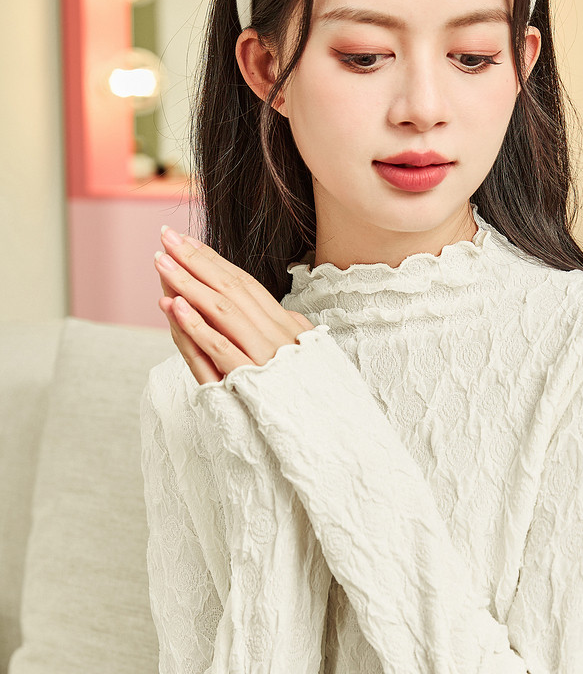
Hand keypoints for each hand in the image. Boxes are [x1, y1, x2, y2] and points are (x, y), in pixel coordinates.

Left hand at [154, 226, 314, 385]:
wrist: (330, 436)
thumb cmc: (312, 398)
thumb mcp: (307, 358)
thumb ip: (293, 336)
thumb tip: (287, 314)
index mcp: (287, 327)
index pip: (244, 284)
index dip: (213, 260)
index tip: (186, 241)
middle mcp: (277, 336)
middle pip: (231, 289)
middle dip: (196, 261)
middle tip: (166, 237)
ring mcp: (266, 357)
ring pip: (222, 312)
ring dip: (189, 285)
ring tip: (161, 263)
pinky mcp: (252, 381)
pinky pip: (220, 349)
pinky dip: (196, 326)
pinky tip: (174, 306)